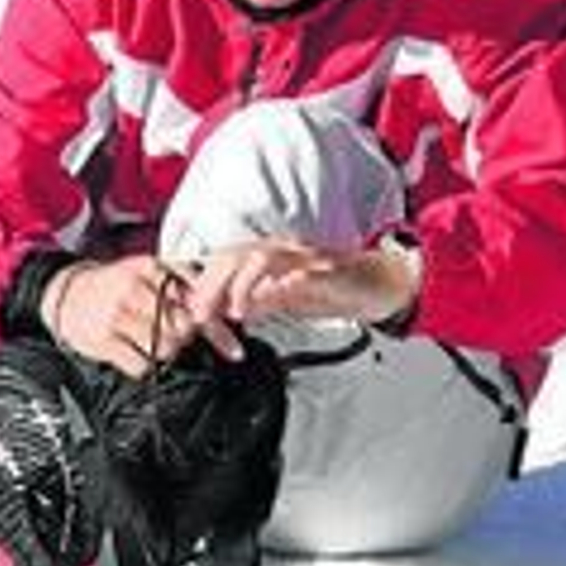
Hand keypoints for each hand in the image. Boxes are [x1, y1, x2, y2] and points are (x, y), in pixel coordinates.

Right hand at [41, 255, 242, 377]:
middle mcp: (134, 288)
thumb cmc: (114, 285)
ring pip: (165, 349)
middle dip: (183, 338)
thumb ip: (185, 287)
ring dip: (163, 352)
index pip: (196, 300)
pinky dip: (142, 365)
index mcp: (150, 268)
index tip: (234, 350)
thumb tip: (225, 314)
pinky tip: (132, 351)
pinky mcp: (103, 340)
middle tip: (170, 334)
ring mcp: (117, 315)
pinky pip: (141, 366)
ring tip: (148, 340)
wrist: (66, 293)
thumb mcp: (149, 273)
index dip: (217, 328)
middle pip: (184, 329)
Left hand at [181, 238, 419, 328]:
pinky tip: (267, 303)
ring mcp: (302, 257)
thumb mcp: (287, 298)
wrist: (380, 283)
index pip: (222, 261)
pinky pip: (298, 273)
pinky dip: (279, 286)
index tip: (186, 311)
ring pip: (259, 258)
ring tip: (230, 311)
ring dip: (238, 284)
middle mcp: (280, 249)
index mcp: (266, 254)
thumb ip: (259, 302)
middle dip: (209, 285)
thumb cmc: (332, 289)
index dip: (200, 284)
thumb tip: (231, 314)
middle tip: (197, 316)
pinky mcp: (326, 269)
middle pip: (232, 256)